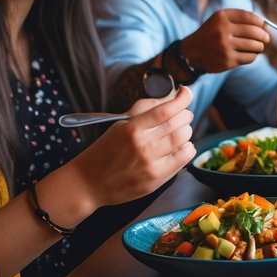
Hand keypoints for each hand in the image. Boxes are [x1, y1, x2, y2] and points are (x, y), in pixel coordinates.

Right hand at [71, 87, 195, 208]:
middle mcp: (142, 145)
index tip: (186, 92)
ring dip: (186, 130)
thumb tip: (172, 97)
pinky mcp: (157, 178)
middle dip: (185, 114)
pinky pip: (184, 158)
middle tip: (182, 114)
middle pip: (178, 123)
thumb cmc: (105, 150)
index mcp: (131, 128)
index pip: (165, 110)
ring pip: (184, 138)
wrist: (88, 183)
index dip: (182, 99)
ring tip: (179, 130)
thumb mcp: (119, 124)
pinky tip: (181, 146)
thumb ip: (145, 108)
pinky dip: (188, 148)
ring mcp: (150, 163)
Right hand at [180, 9, 270, 72]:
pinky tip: (249, 54)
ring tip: (258, 47)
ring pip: (255, 46)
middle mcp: (222, 31)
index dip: (260, 22)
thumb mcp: (219, 19)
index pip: (249, 17)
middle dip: (264, 36)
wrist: (192, 52)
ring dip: (260, 47)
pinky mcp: (228, 61)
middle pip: (255, 32)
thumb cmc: (211, 33)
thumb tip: (263, 24)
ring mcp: (225, 47)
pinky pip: (250, 58)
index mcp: (221, 17)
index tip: (262, 25)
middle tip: (266, 38)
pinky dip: (253, 56)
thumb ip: (239, 18)